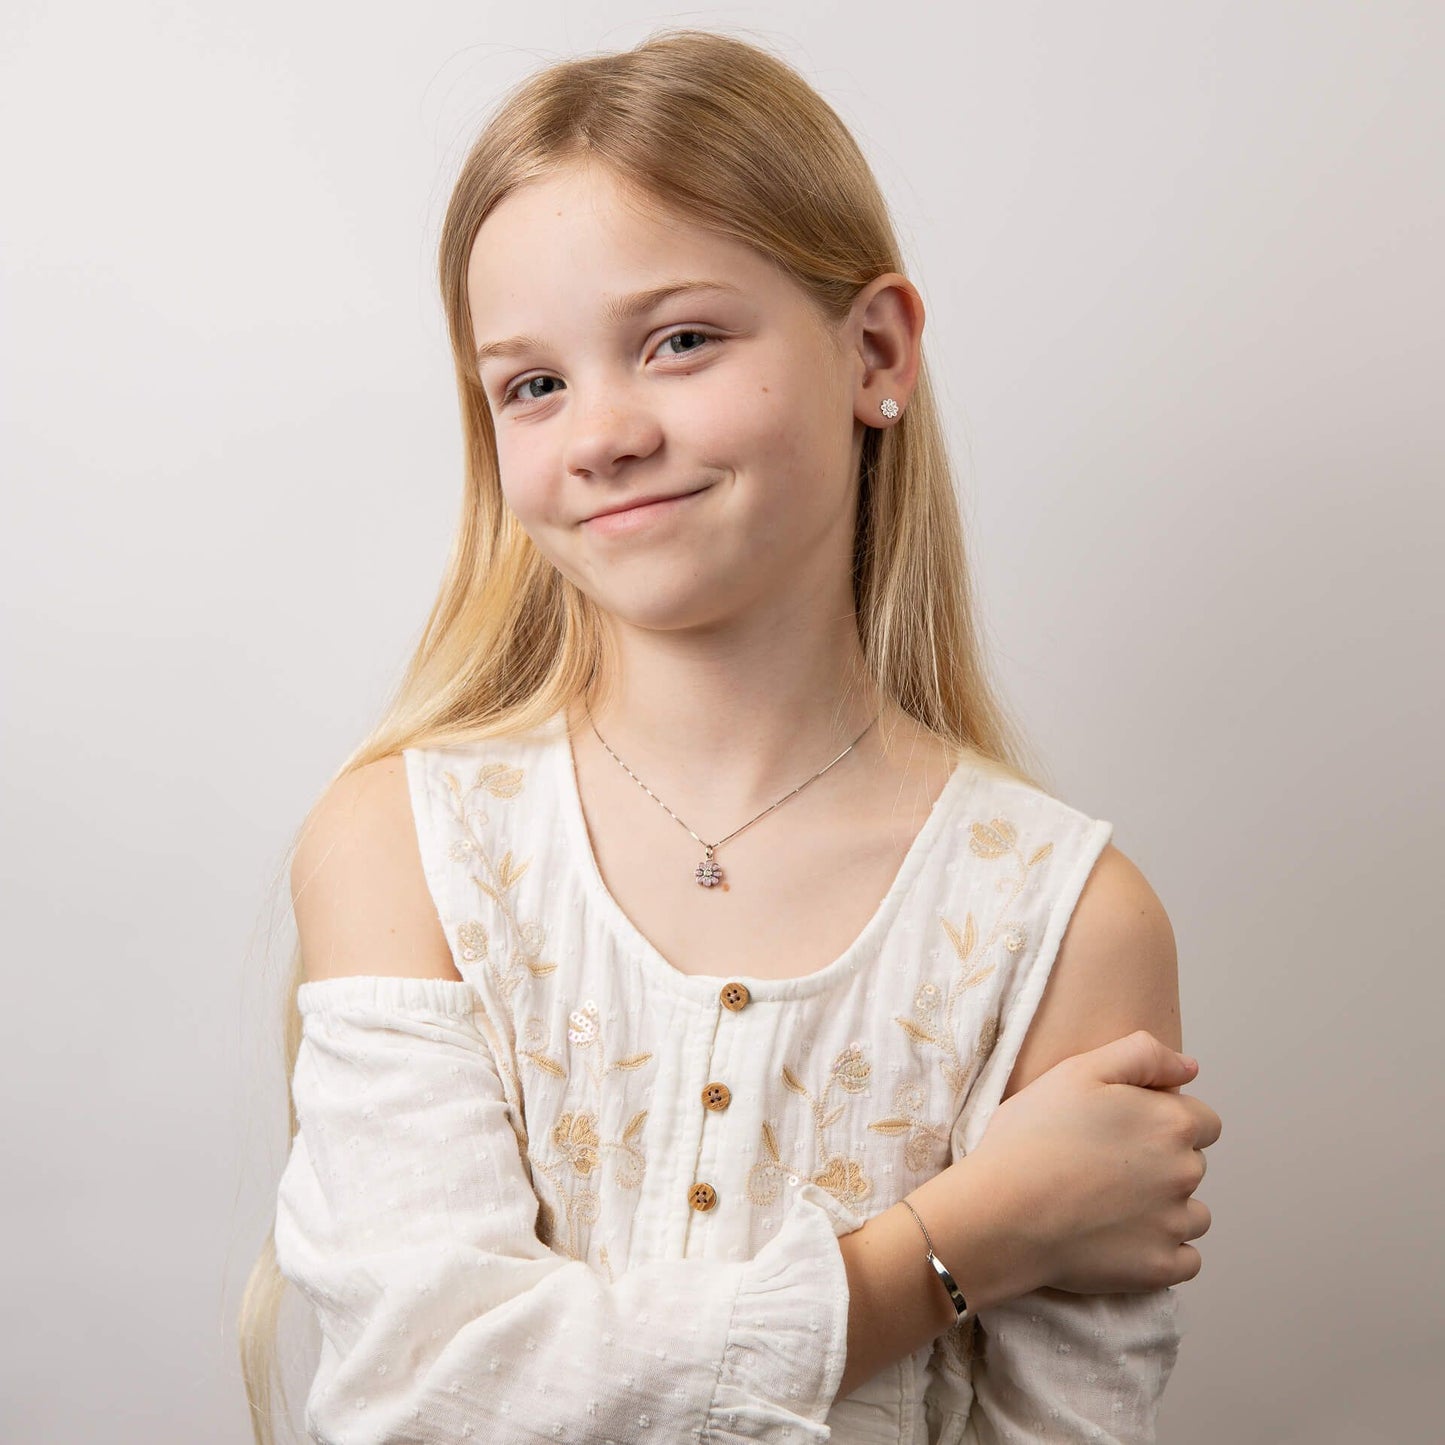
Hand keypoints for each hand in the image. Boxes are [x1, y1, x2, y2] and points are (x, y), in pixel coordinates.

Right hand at [964, 1030, 1219, 1294]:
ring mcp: (1175, 1226)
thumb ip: (1141, 1055)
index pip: (1203, 1121)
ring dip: (1164, 1209)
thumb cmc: (1032, 1137)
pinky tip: (1119, 1239)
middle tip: (1103, 1164)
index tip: (1122, 1130)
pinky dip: (1160, 1252)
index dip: (1164, 1121)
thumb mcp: (1078, 1071)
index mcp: (1170, 1123)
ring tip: (1108, 1204)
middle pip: (1192, 1165)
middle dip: (1161, 1163)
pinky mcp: (1161, 1269)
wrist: (1001, 1212)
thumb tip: (1190, 1068)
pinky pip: (1184, 1260)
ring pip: (1191, 1214)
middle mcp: (1185, 1173)